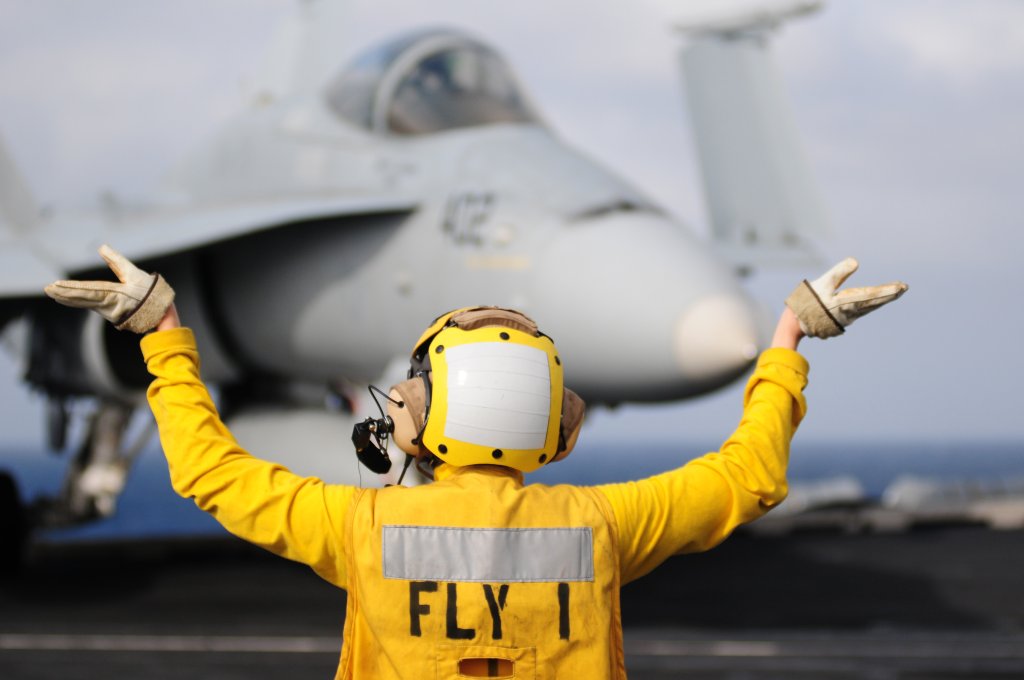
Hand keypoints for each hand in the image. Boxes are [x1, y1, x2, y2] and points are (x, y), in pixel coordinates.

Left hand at [44, 244, 175, 333]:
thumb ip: (117, 261)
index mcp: (115, 295)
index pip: (87, 291)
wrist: (162, 314)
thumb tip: (102, 247)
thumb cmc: (150, 293)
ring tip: (53, 293)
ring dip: (67, 299)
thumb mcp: (134, 274)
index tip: (55, 286)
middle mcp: (108, 306)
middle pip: (81, 299)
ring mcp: (109, 312)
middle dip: (63, 295)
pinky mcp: (111, 314)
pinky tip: (67, 299)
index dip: (70, 289)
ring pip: (84, 304)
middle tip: (47, 290)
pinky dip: (77, 302)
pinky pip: (90, 306)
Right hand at [785, 258, 907, 338]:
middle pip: (874, 303)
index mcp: (848, 303)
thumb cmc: (807, 302)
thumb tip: (856, 261)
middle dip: (889, 295)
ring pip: (868, 308)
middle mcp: (851, 313)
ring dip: (880, 300)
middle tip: (903, 288)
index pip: (873, 295)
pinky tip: (871, 304)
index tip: (902, 287)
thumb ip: (839, 272)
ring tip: (893, 294)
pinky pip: (859, 312)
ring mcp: (847, 319)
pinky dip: (868, 306)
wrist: (795, 324)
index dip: (888, 291)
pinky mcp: (841, 321)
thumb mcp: (821, 284)